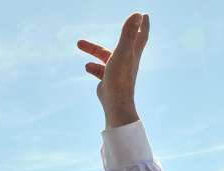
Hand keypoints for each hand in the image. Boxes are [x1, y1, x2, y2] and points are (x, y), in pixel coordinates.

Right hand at [77, 13, 148, 127]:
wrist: (115, 103)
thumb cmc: (120, 78)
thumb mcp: (122, 52)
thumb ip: (128, 33)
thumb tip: (138, 14)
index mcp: (133, 54)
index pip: (141, 36)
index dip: (142, 25)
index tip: (144, 15)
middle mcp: (128, 62)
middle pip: (120, 45)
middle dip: (107, 39)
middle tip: (114, 17)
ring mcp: (118, 72)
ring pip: (105, 57)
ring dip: (94, 51)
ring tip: (79, 44)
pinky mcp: (110, 82)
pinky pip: (100, 72)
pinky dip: (93, 67)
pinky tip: (87, 67)